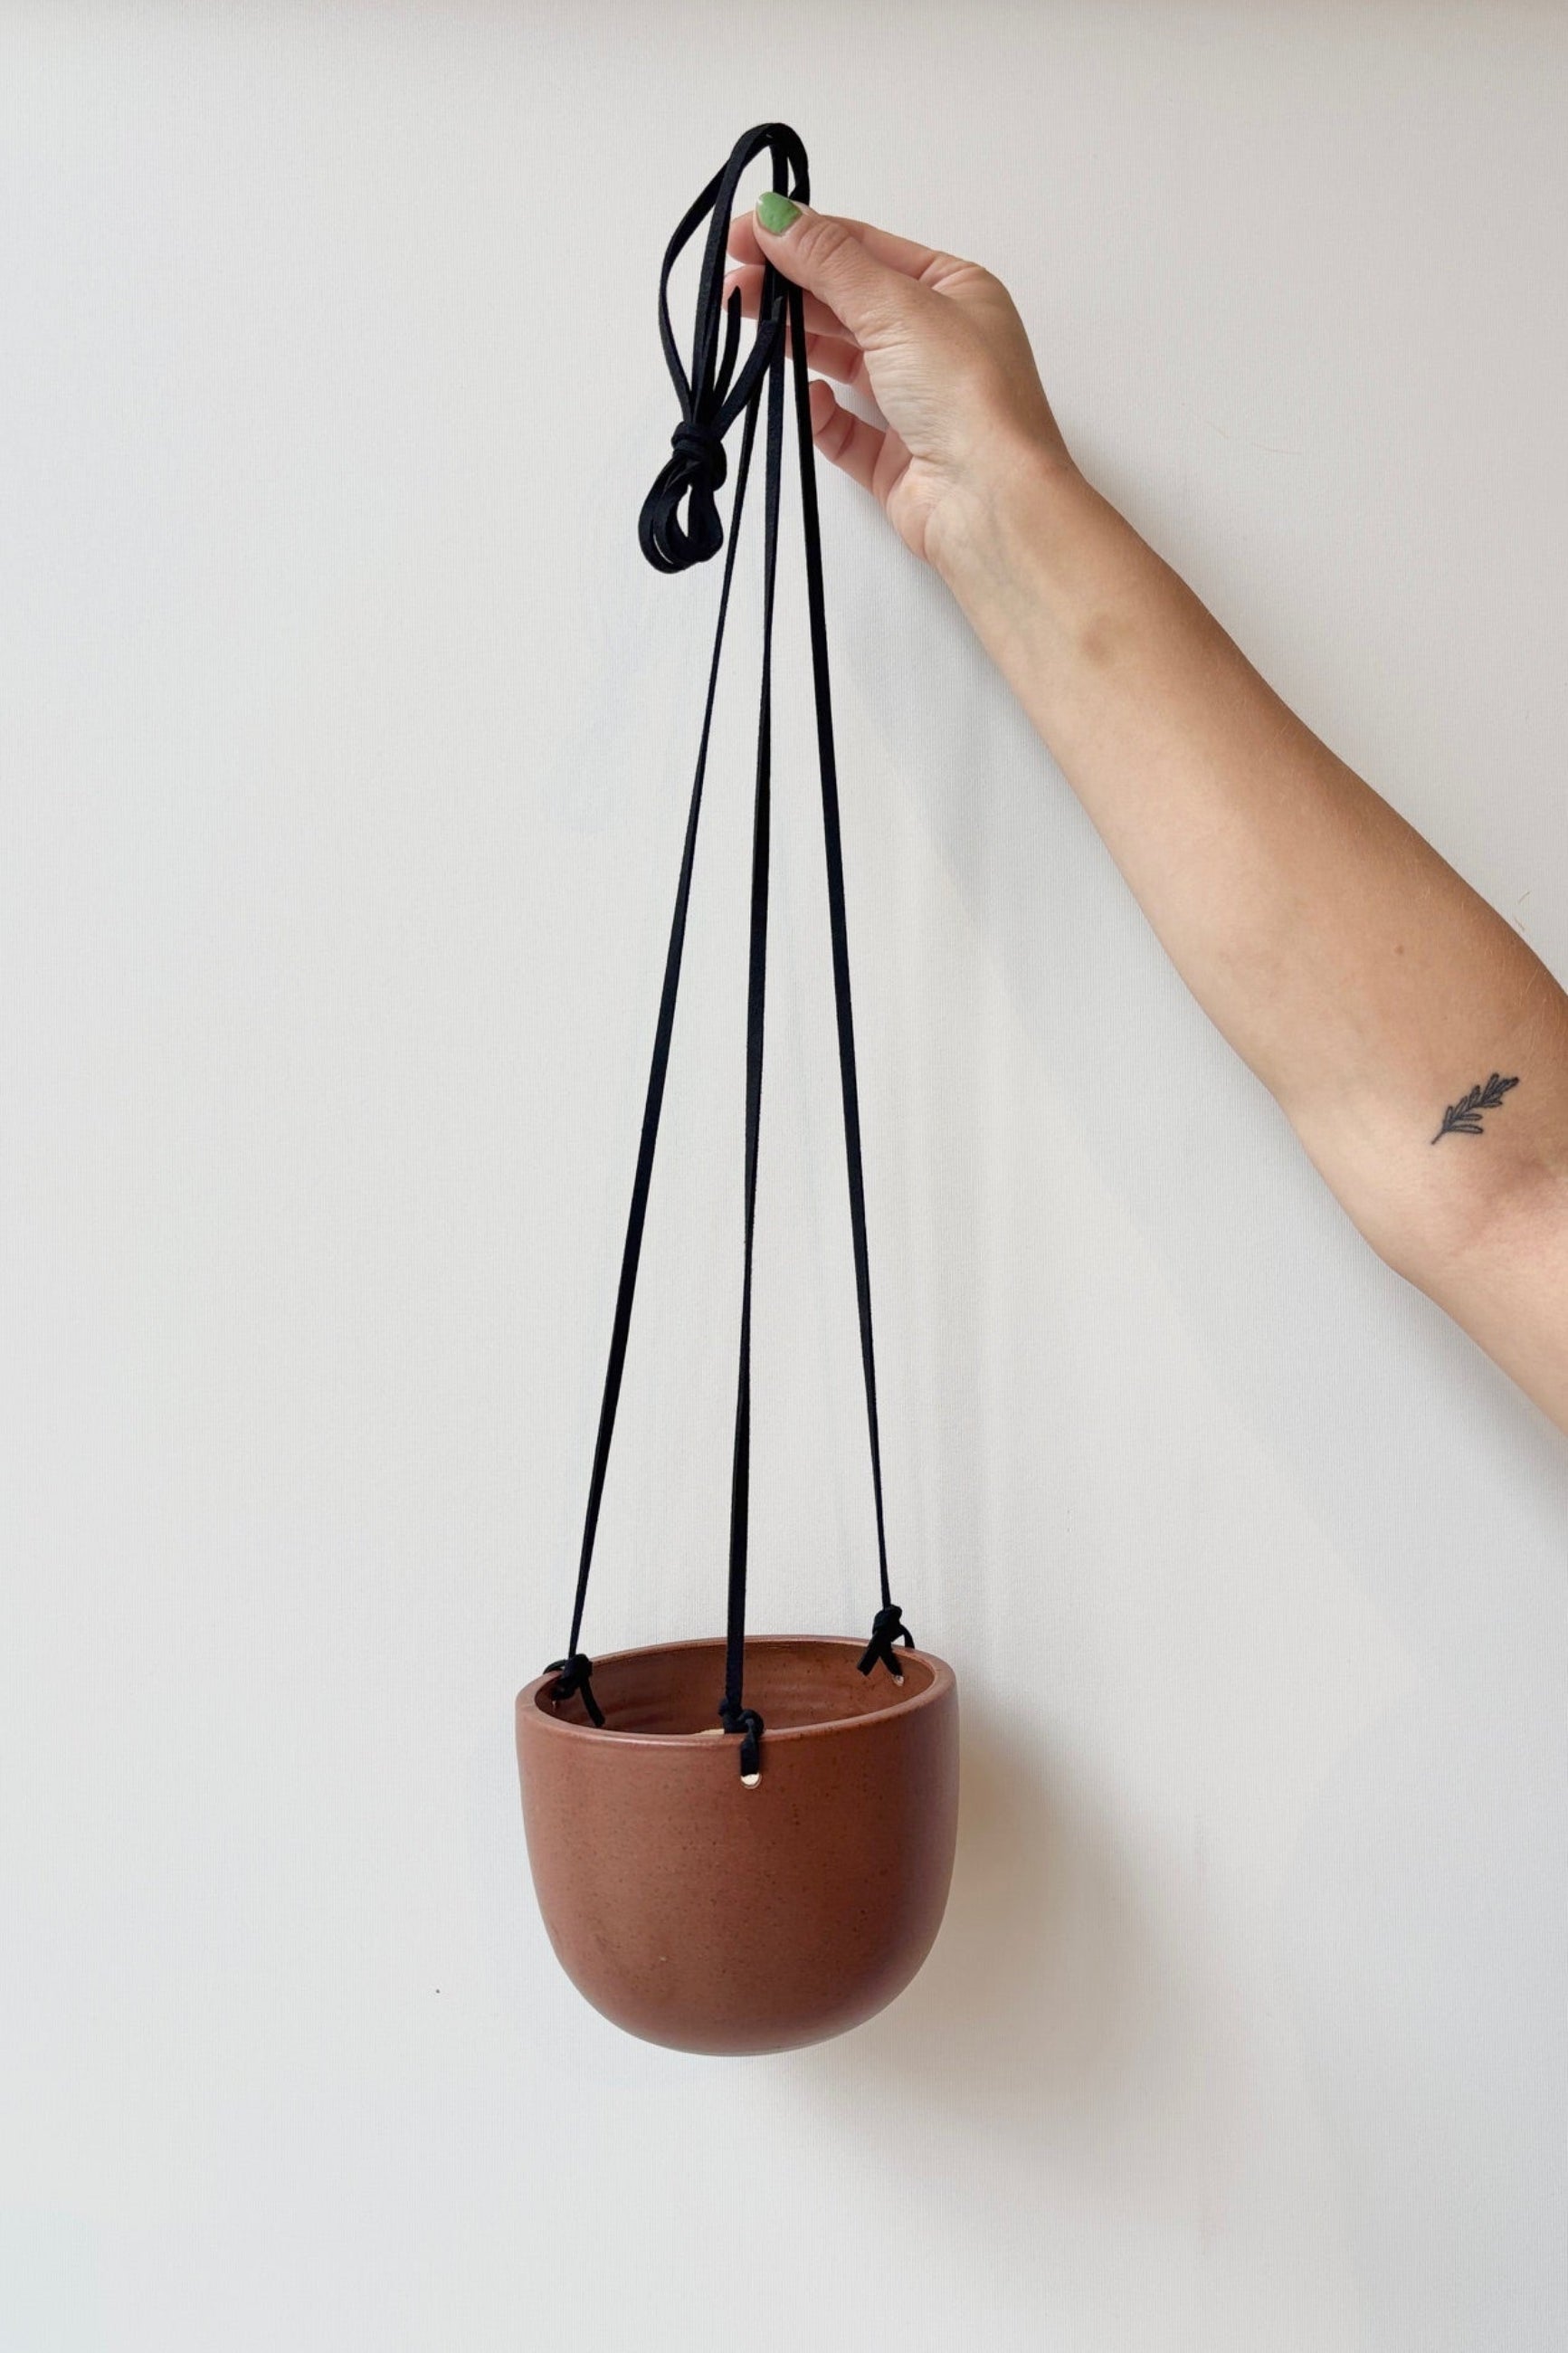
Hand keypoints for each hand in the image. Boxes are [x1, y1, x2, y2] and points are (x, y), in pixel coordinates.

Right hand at [724, 199, 1074, 576]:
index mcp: (955, 290)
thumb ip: (830, 261)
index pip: (865, 250)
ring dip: (800, 345)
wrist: (991, 501)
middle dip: (792, 291)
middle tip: (734, 288)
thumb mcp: (895, 305)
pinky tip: (809, 399)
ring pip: (845, 363)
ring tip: (751, 333)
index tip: (744, 236)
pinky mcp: (897, 459)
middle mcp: (939, 343)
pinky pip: (846, 429)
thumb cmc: (966, 393)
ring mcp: (918, 403)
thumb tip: (777, 215)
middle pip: (850, 303)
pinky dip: (822, 414)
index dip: (803, 238)